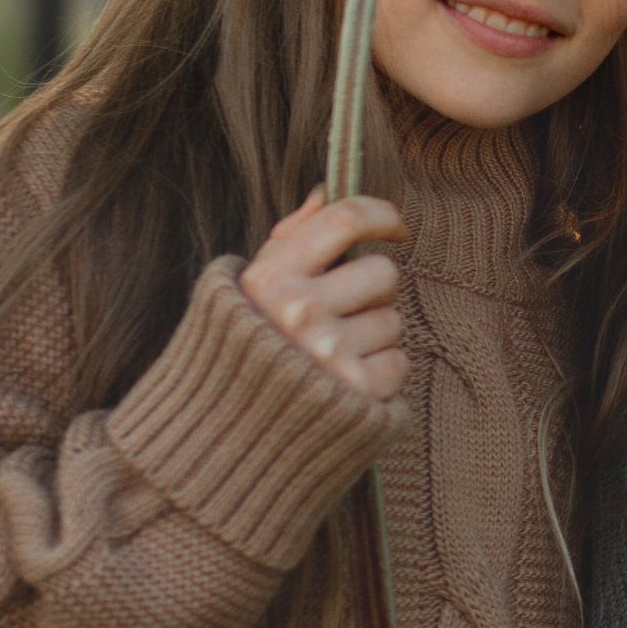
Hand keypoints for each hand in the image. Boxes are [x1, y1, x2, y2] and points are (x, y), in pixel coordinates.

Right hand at [238, 187, 409, 399]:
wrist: (227, 436)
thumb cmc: (248, 349)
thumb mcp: (252, 289)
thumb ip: (290, 239)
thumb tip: (327, 191)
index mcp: (270, 278)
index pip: (344, 218)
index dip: (381, 215)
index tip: (395, 227)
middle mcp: (298, 311)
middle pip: (383, 273)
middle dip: (372, 292)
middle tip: (340, 315)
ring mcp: (328, 353)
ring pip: (393, 320)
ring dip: (373, 335)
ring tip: (333, 355)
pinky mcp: (355, 391)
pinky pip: (399, 362)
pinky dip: (380, 373)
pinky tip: (344, 382)